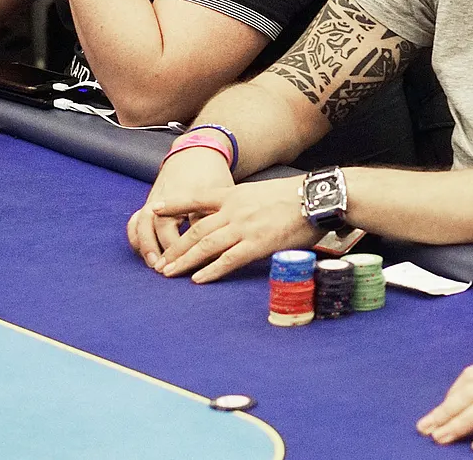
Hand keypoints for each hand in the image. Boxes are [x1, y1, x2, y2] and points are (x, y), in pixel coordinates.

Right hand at [127, 146, 236, 267]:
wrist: (196, 153)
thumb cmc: (212, 176)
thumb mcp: (220, 194)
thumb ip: (214, 218)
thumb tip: (215, 246)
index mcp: (187, 195)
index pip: (183, 224)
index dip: (186, 246)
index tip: (192, 264)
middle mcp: (166, 197)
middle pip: (159, 224)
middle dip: (162, 249)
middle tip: (167, 270)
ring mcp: (155, 199)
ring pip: (142, 222)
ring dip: (145, 245)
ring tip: (153, 264)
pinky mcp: (149, 203)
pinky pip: (135, 220)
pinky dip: (136, 236)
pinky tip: (143, 252)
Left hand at [151, 176, 319, 282]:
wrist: (317, 197)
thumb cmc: (296, 196)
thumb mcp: (263, 192)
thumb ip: (245, 205)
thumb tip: (235, 217)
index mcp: (235, 195)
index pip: (197, 199)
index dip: (175, 204)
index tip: (155, 209)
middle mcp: (234, 210)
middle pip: (196, 230)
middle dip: (175, 247)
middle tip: (160, 262)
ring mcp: (244, 227)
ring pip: (206, 246)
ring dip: (185, 261)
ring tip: (169, 273)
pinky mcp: (258, 244)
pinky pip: (229, 260)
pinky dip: (211, 270)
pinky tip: (198, 279)